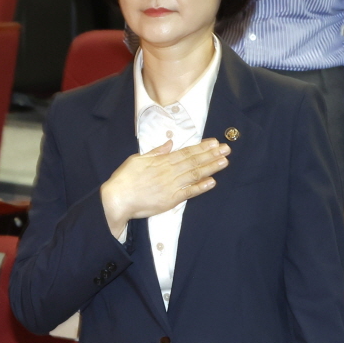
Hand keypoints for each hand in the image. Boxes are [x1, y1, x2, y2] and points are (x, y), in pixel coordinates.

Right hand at [100, 138, 228, 236]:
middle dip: (211, 155)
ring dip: (210, 168)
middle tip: (226, 149)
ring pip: (195, 174)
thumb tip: (169, 143)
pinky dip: (201, 187)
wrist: (116, 199)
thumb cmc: (124, 179)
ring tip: (224, 162)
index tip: (214, 142)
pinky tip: (212, 182)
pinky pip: (189, 192)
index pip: (186, 152)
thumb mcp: (138, 159)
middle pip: (194, 161)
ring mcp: (171, 186)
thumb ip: (156, 152)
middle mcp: (169, 172)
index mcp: (161, 161)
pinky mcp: (171, 200)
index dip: (201, 147)